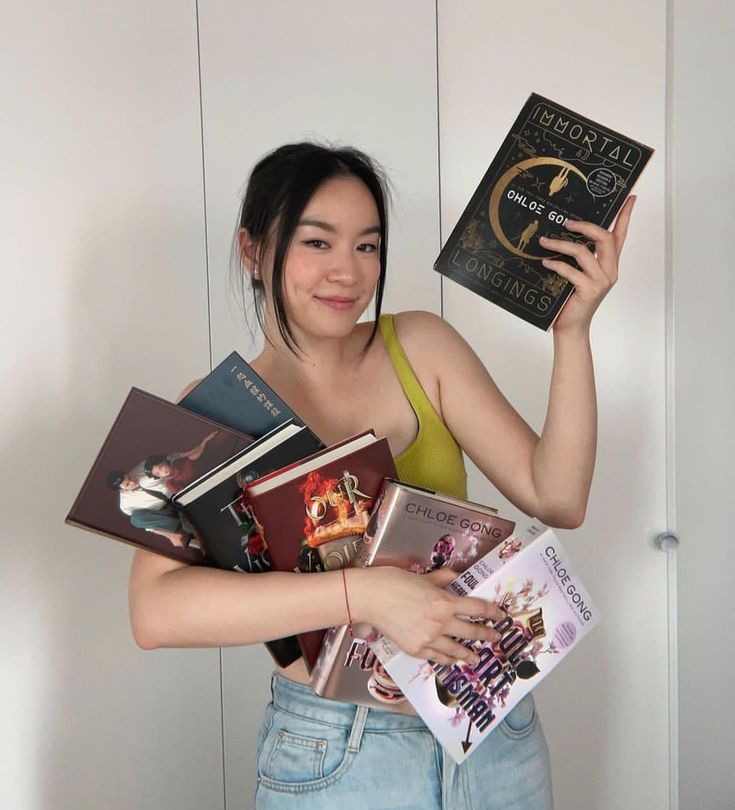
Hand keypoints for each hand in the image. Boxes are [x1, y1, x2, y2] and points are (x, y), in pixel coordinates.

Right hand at [352, 566, 504, 665]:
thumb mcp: (424, 577)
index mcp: (445, 601)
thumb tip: (456, 576)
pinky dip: (447, 659)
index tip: (501, 616)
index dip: (492, 613)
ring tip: (476, 658)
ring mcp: (429, 638)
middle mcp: (441, 622)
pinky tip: (451, 660)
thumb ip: (443, 579)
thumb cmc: (394, 582)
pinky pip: (437, 657)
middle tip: (495, 637)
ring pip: (456, 649)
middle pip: (472, 631)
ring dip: (469, 654)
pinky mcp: (416, 649)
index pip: (477, 608)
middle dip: (486, 634)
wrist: (371, 598)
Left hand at [539, 195, 635, 334]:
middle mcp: (610, 270)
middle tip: (566, 221)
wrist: (571, 327)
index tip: (631, 197)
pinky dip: (556, 264)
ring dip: (561, 244)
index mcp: (610, 264)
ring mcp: (601, 281)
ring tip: (544, 242)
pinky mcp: (589, 290)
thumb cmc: (572, 300)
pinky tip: (545, 262)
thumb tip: (564, 232)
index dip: (626, 215)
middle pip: (605, 238)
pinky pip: (571, 270)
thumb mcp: (578, 274)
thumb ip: (579, 257)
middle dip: (585, 226)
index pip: (621, 235)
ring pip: (584, 252)